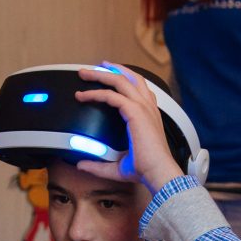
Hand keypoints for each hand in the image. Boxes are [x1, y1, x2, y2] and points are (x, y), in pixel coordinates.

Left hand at [75, 62, 183, 193]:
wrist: (158, 172)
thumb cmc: (146, 169)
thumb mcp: (119, 166)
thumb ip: (99, 165)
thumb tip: (82, 165)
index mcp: (149, 116)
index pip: (137, 89)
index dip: (123, 80)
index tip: (107, 77)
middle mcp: (148, 108)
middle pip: (130, 78)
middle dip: (110, 70)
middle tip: (93, 68)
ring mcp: (143, 108)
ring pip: (121, 80)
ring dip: (101, 74)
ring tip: (84, 73)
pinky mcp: (135, 112)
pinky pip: (111, 95)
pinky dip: (96, 93)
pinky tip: (83, 96)